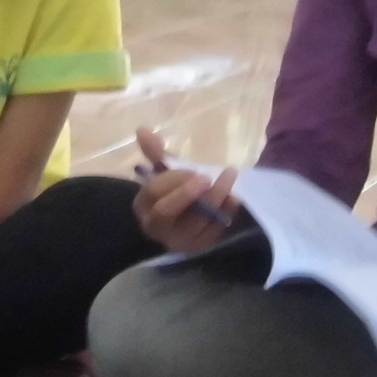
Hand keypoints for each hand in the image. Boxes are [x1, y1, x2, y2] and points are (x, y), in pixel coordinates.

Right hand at [130, 128, 236, 255]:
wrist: (186, 221)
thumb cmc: (174, 192)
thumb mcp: (165, 172)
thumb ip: (155, 153)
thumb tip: (142, 129)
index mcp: (143, 206)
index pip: (153, 192)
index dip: (173, 180)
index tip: (195, 171)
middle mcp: (155, 227)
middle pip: (166, 211)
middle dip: (188, 193)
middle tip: (208, 177)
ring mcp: (177, 240)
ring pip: (193, 221)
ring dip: (214, 198)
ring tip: (229, 177)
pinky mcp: (198, 247)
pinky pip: (212, 231)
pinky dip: (225, 213)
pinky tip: (234, 198)